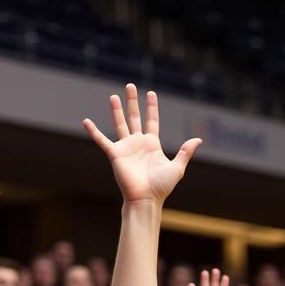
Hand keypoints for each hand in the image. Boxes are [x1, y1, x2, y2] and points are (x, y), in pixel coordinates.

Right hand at [83, 84, 200, 205]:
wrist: (146, 199)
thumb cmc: (162, 187)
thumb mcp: (177, 167)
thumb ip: (185, 152)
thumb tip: (198, 139)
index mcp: (152, 145)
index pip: (152, 121)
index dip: (152, 108)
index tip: (151, 93)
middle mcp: (138, 144)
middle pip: (135, 118)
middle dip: (133, 102)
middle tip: (130, 85)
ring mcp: (126, 148)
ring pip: (120, 124)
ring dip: (116, 110)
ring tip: (114, 96)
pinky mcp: (115, 154)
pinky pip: (102, 140)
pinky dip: (93, 131)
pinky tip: (86, 121)